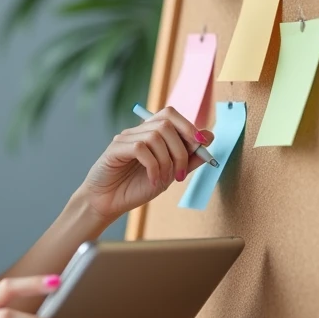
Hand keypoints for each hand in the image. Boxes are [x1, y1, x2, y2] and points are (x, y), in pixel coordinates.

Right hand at [79, 106, 214, 223]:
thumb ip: (188, 157)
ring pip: (155, 136)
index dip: (189, 127)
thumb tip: (209, 137)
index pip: (171, 115)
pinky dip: (152, 166)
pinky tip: (151, 180)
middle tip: (180, 173)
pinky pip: (140, 148)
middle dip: (181, 149)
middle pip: (166, 122)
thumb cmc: (136, 187)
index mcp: (150, 133)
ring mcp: (125, 138)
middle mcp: (138, 131)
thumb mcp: (169, 174)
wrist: (108, 203)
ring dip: (167, 161)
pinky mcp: (115, 149)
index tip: (201, 147)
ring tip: (163, 179)